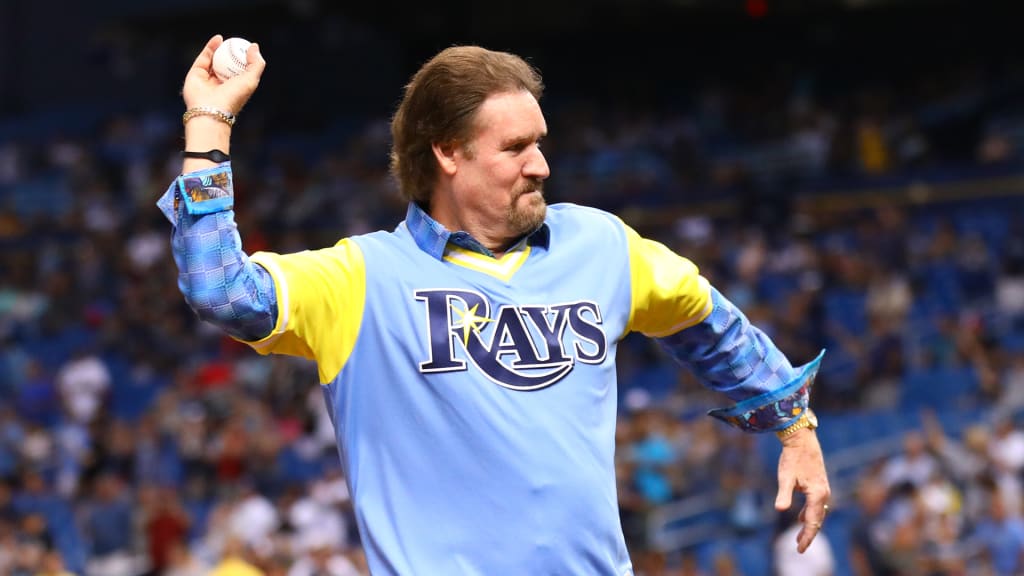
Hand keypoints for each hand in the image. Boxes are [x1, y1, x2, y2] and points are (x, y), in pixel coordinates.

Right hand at [183, 35, 265, 113]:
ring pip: (214, 60)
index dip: (244, 59)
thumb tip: (254, 46)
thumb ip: (256, 63)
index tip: (248, 47)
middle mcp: (221, 84)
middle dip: (231, 53)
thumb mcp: (252, 80)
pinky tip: (219, 39)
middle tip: (237, 42)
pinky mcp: (195, 73)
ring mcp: (207, 79)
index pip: (240, 71)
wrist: (211, 108)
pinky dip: (211, 46)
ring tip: (228, 40)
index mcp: (235, 88)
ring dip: (221, 48)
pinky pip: (204, 57)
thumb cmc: (233, 96)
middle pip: (226, 64)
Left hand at [774, 428, 830, 552]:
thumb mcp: (785, 477)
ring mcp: (823, 489)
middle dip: (809, 535)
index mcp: (817, 494)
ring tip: (799, 539)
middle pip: (817, 520)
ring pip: (817, 513)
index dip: (806, 536)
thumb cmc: (792, 457)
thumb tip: (780, 510)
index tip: (800, 549)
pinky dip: (809, 514)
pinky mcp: (819, 485)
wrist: (801, 440)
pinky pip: (816, 505)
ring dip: (809, 525)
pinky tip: (800, 519)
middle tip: (800, 549)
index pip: (812, 521)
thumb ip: (784, 494)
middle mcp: (824, 493)